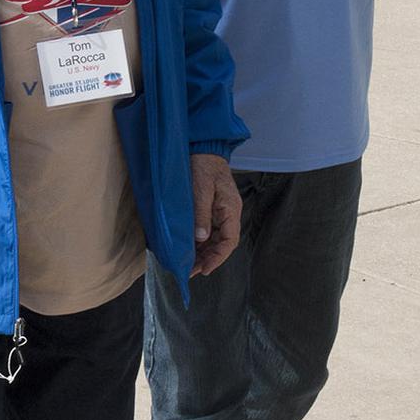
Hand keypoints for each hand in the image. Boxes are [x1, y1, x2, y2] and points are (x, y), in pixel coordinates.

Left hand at [190, 154, 241, 276]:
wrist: (203, 148)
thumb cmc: (203, 165)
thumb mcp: (201, 190)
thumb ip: (201, 214)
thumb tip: (201, 239)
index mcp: (231, 209)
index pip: (230, 242)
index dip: (218, 258)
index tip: (204, 269)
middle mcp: (229, 213)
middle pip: (223, 244)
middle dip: (208, 259)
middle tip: (191, 271)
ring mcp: (221, 212)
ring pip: (216, 240)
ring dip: (204, 253)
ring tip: (189, 265)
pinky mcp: (212, 209)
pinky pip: (209, 231)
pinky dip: (200, 242)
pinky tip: (190, 249)